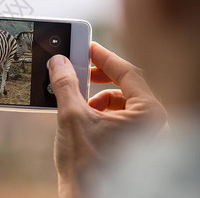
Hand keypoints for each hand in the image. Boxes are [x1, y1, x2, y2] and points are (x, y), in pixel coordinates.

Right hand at [49, 42, 166, 196]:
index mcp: (148, 114)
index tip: (88, 46)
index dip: (104, 57)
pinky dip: (102, 111)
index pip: (128, 72)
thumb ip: (66, 84)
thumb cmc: (87, 166)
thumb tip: (59, 62)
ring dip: (98, 97)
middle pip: (127, 86)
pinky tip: (85, 118)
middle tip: (81, 71)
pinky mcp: (135, 144)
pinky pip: (121, 116)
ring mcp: (145, 135)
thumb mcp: (72, 117)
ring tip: (79, 103)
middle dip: (100, 78)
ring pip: (123, 101)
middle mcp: (153, 124)